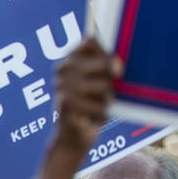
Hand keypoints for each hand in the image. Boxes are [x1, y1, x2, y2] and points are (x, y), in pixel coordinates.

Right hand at [54, 39, 117, 155]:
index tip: (116, 70)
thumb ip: (105, 65)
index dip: (106, 53)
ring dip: (106, 99)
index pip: (90, 42)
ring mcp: (61, 85)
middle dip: (110, 77)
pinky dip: (100, 114)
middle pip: (100, 62)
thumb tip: (116, 65)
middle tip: (109, 89)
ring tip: (99, 107)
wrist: (74, 136)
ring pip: (101, 85)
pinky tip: (94, 119)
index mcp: (70, 59)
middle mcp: (62, 69)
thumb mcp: (99, 82)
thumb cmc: (90, 106)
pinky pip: (96, 105)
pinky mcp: (63, 103)